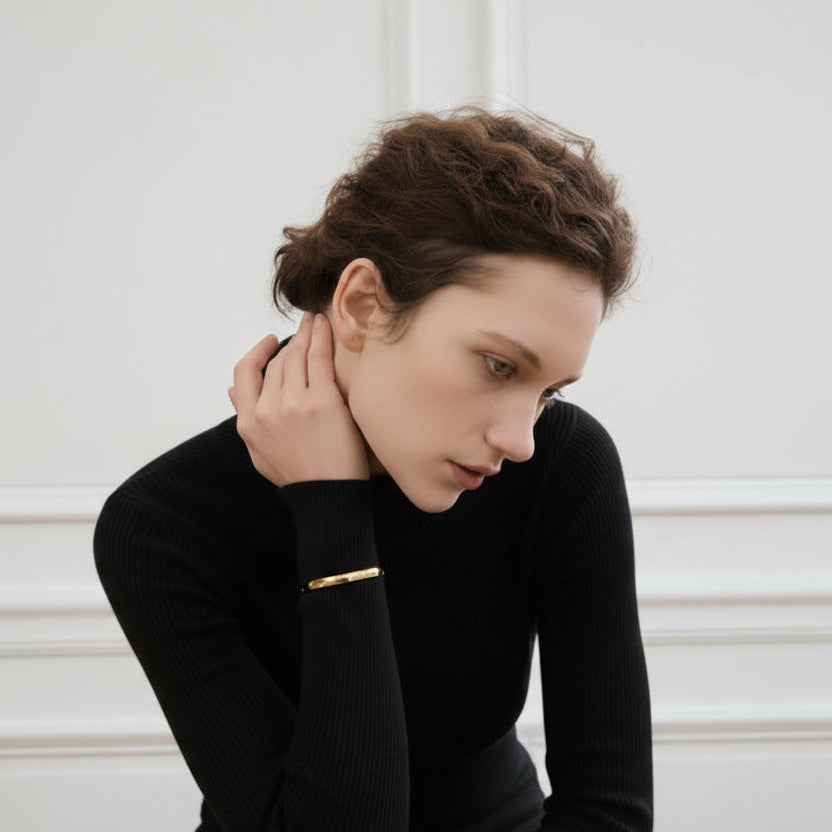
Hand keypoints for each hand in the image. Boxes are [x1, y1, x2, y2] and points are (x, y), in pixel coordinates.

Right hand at [228, 312, 370, 485]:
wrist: (329, 497)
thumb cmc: (298, 476)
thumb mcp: (259, 452)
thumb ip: (245, 418)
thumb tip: (232, 391)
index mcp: (248, 423)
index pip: (244, 373)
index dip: (257, 352)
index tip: (270, 342)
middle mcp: (267, 410)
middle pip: (276, 362)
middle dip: (291, 342)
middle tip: (306, 326)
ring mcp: (294, 404)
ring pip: (296, 356)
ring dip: (307, 333)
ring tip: (317, 320)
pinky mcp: (323, 402)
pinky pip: (319, 358)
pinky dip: (322, 337)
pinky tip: (327, 325)